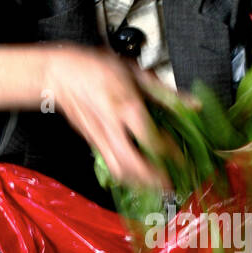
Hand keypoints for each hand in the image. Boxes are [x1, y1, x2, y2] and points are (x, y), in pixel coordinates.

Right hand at [46, 46, 179, 188]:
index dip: (169, 154)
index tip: (181, 158)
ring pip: (120, 170)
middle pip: (133, 163)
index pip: (151, 140)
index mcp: (126, 107)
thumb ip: (166, 92)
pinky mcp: (92, 142)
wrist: (59, 74)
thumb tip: (192, 105)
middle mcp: (112, 126)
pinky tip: (137, 176)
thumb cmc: (95, 68)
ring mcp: (99, 137)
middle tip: (171, 183)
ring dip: (140, 182)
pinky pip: (111, 166)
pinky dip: (127, 176)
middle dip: (154, 178)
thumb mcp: (135, 73)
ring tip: (157, 184)